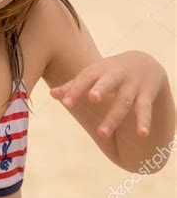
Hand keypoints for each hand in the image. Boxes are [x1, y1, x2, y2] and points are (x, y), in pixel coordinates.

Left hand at [49, 51, 165, 138]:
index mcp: (100, 70)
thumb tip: (52, 94)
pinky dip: (144, 121)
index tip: (66, 103)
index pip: (86, 78)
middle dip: (101, 89)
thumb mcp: (93, 74)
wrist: (144, 63)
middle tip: (92, 98)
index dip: (76, 89)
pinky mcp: (146, 96)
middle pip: (109, 82)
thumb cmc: (109, 72)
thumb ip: (73, 85)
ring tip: (102, 134)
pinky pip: (145, 110)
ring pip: (124, 101)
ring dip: (114, 117)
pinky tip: (142, 134)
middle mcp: (117, 76)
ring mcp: (133, 86)